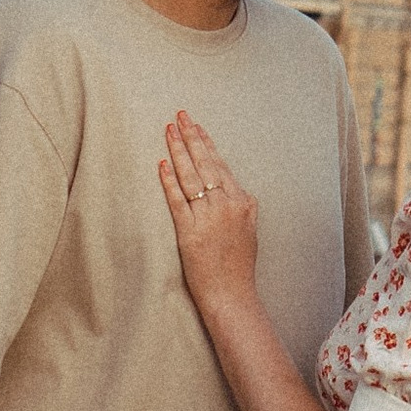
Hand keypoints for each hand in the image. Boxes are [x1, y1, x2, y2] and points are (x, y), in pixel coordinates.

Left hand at [159, 109, 260, 314]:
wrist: (232, 294)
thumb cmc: (239, 266)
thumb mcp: (249, 231)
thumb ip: (241, 207)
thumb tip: (233, 191)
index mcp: (243, 202)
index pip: (221, 166)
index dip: (207, 144)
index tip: (197, 127)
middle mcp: (227, 205)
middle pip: (206, 164)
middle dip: (191, 137)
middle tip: (180, 116)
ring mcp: (208, 217)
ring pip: (191, 176)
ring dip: (178, 151)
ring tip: (168, 131)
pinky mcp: (190, 231)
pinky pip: (177, 199)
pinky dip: (168, 180)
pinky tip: (161, 164)